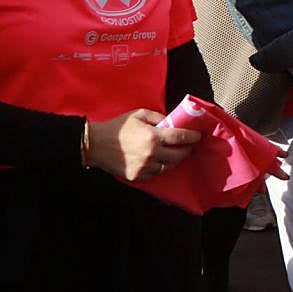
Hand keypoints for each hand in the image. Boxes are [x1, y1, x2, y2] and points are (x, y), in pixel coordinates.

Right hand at [86, 109, 200, 182]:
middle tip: (188, 146)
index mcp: (153, 137)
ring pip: (169, 167)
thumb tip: (172, 123)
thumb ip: (158, 117)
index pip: (181, 138)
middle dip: (186, 150)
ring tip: (173, 154)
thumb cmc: (117, 127)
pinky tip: (158, 161)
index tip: (198, 136)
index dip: (193, 137)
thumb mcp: (139, 114)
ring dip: (173, 160)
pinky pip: (155, 174)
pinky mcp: (137, 176)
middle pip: (179, 155)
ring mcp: (144, 167)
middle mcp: (151, 154)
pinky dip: (159, 167)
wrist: (95, 144)